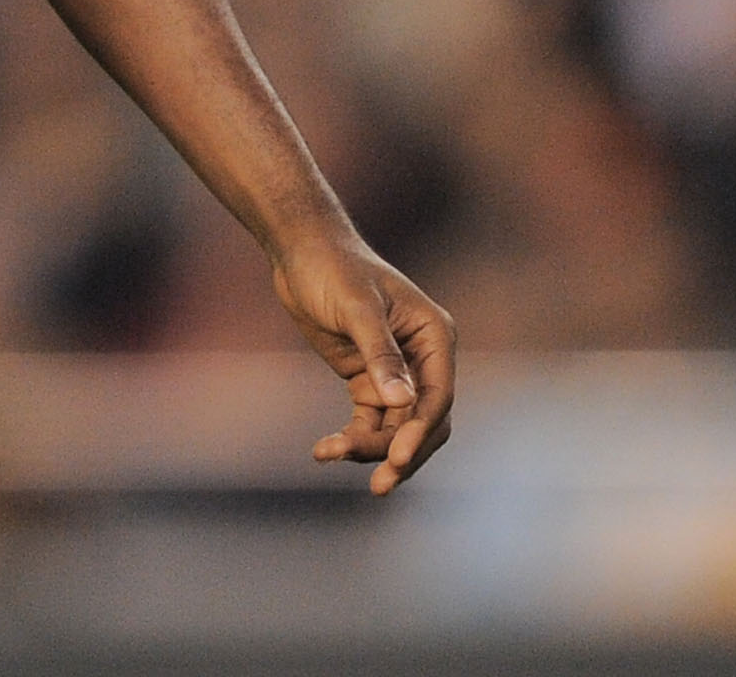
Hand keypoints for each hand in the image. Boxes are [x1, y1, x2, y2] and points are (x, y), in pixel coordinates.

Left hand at [272, 228, 454, 495]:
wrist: (299, 251)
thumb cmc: (332, 267)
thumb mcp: (355, 306)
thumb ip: (379, 352)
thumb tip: (402, 403)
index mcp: (434, 337)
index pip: (437, 397)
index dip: (420, 431)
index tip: (398, 458)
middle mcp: (423, 360)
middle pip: (423, 423)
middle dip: (401, 453)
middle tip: (378, 484)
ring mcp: (396, 374)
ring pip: (395, 429)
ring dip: (370, 449)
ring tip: (329, 454)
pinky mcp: (368, 382)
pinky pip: (369, 422)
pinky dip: (352, 439)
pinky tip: (325, 450)